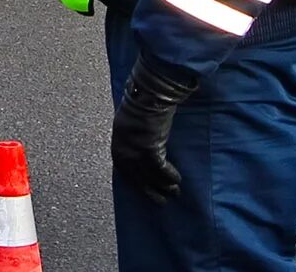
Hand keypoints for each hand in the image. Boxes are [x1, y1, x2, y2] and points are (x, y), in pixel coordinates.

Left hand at [111, 56, 197, 204]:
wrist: (148, 95)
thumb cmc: (140, 105)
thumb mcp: (130, 124)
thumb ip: (132, 139)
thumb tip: (141, 151)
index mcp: (117, 144)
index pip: (123, 170)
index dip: (133, 182)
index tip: (142, 190)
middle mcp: (124, 150)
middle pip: (136, 178)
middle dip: (148, 191)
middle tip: (161, 201)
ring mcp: (136, 150)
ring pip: (150, 176)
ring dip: (163, 186)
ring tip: (174, 192)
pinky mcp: (150, 148)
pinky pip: (161, 169)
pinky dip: (170, 175)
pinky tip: (178, 180)